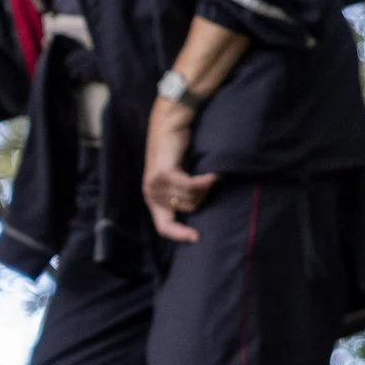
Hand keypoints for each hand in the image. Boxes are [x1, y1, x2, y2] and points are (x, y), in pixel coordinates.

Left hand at [142, 97, 216, 243]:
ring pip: (190, 198)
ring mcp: (155, 184)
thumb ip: (179, 196)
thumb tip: (195, 212)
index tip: (196, 237)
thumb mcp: (176, 179)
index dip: (179, 235)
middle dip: (200, 197)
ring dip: (203, 188)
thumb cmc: (175, 153)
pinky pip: (190, 186)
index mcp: (152, 199)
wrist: (169, 126)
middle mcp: (150, 194)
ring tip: (204, 175)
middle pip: (187, 210)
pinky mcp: (164, 174)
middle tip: (203, 182)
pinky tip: (214, 176)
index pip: (163, 227)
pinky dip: (204, 182)